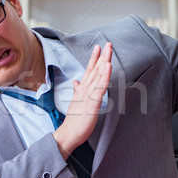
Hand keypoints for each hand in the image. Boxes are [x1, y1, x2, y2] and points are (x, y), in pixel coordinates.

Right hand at [53, 43, 111, 158]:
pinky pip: (100, 86)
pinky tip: (107, 67)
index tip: (98, 48)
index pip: (89, 71)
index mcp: (82, 90)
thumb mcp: (76, 102)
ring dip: (103, 62)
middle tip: (107, 44)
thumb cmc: (74, 121)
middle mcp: (85, 89)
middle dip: (101, 56)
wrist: (69, 133)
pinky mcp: (92, 101)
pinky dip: (104, 76)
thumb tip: (76, 81)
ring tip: (108, 51)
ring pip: (98, 75)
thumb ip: (77, 90)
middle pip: (95, 70)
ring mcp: (88, 94)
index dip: (94, 59)